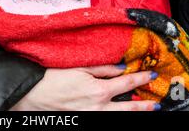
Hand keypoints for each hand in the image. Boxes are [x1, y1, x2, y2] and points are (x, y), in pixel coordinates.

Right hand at [9, 65, 158, 110]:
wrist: (32, 95)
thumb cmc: (53, 79)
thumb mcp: (79, 68)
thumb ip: (102, 68)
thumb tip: (120, 67)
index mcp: (98, 91)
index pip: (126, 84)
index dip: (140, 78)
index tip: (150, 75)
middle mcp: (99, 107)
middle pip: (128, 108)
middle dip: (144, 105)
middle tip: (155, 104)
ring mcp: (92, 116)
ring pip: (118, 117)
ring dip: (132, 113)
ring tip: (144, 111)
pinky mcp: (84, 121)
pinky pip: (105, 119)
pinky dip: (115, 116)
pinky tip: (118, 113)